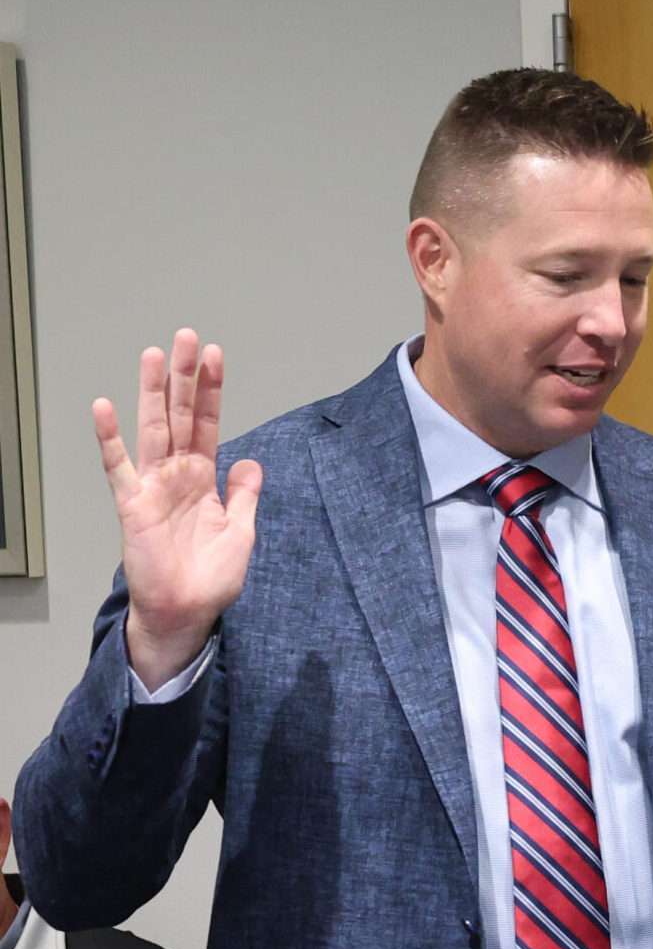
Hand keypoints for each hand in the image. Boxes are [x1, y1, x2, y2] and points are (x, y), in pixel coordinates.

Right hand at [94, 329, 263, 688]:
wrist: (187, 611)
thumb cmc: (211, 576)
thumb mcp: (241, 532)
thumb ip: (244, 495)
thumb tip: (251, 462)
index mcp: (205, 478)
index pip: (209, 424)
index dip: (212, 391)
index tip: (215, 356)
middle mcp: (177, 474)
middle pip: (180, 415)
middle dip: (184, 377)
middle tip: (186, 336)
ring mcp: (153, 485)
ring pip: (153, 428)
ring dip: (152, 392)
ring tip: (154, 354)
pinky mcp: (132, 504)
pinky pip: (118, 466)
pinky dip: (110, 437)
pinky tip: (104, 406)